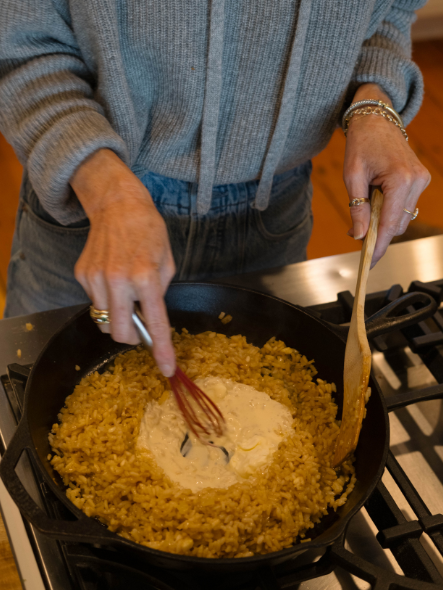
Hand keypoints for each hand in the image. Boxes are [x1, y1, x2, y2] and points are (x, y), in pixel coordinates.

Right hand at [71, 149, 175, 376]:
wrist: (118, 205)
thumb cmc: (149, 232)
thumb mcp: (167, 263)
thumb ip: (160, 294)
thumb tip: (150, 319)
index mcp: (146, 278)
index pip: (154, 324)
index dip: (162, 350)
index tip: (166, 369)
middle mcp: (118, 280)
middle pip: (119, 333)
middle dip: (131, 336)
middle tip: (138, 325)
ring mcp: (96, 278)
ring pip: (104, 320)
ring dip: (116, 315)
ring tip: (124, 290)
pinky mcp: (82, 274)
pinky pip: (94, 302)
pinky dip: (105, 299)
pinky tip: (111, 277)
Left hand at [343, 84, 430, 266]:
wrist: (376, 119)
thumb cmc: (361, 143)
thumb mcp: (352, 176)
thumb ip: (357, 208)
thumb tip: (359, 235)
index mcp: (401, 179)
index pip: (390, 224)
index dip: (378, 245)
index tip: (368, 262)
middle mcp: (417, 181)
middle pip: (398, 224)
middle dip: (378, 234)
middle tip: (358, 237)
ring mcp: (422, 180)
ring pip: (402, 218)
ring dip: (383, 222)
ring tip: (366, 208)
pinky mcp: (421, 180)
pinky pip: (405, 206)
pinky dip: (389, 211)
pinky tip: (377, 202)